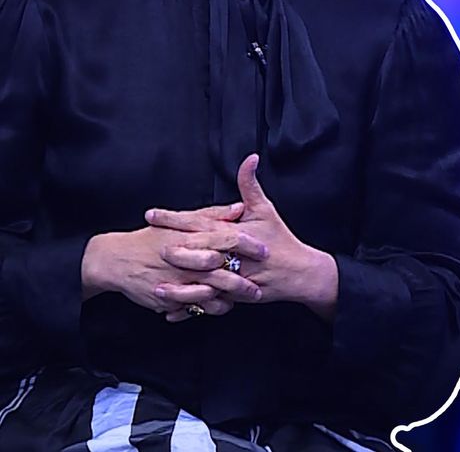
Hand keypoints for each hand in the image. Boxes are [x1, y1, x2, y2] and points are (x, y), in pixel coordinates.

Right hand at [81, 202, 263, 319]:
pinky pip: (196, 308)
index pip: (226, 238)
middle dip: (244, 280)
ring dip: (231, 297)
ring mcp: (178, 282)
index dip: (247, 244)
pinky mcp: (170, 299)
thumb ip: (211, 215)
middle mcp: (186, 260)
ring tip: (247, 298)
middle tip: (260, 286)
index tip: (264, 249)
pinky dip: (211, 308)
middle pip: (222, 271)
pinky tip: (223, 306)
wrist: (118, 260)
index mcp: (190, 237)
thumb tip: (239, 208)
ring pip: (211, 294)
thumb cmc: (151, 237)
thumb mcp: (180, 221)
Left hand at [146, 154, 338, 320]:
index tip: (151, 214)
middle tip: (148, 245)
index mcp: (233, 233)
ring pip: (201, 283)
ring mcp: (232, 280)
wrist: (300, 274)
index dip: (173, 219)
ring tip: (155, 288)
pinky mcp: (234, 297)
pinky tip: (170, 312)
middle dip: (172, 250)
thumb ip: (250, 184)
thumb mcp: (265, 209)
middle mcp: (231, 256)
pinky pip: (208, 304)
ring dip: (178, 287)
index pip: (198, 223)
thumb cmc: (280, 239)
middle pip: (197, 253)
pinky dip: (190, 309)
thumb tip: (250, 158)